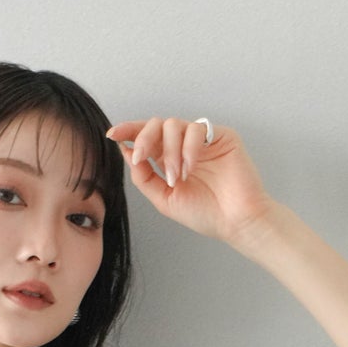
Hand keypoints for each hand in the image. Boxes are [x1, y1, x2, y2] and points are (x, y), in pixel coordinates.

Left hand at [104, 116, 275, 246]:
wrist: (235, 221)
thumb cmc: (205, 214)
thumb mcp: (164, 199)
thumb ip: (144, 177)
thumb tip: (126, 153)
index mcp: (169, 159)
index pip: (147, 137)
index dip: (129, 131)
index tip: (112, 134)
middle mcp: (184, 146)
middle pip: (157, 124)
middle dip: (144, 138)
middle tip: (141, 157)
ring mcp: (202, 140)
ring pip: (174, 125)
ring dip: (169, 151)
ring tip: (177, 177)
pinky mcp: (221, 135)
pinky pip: (196, 129)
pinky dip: (188, 149)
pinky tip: (190, 168)